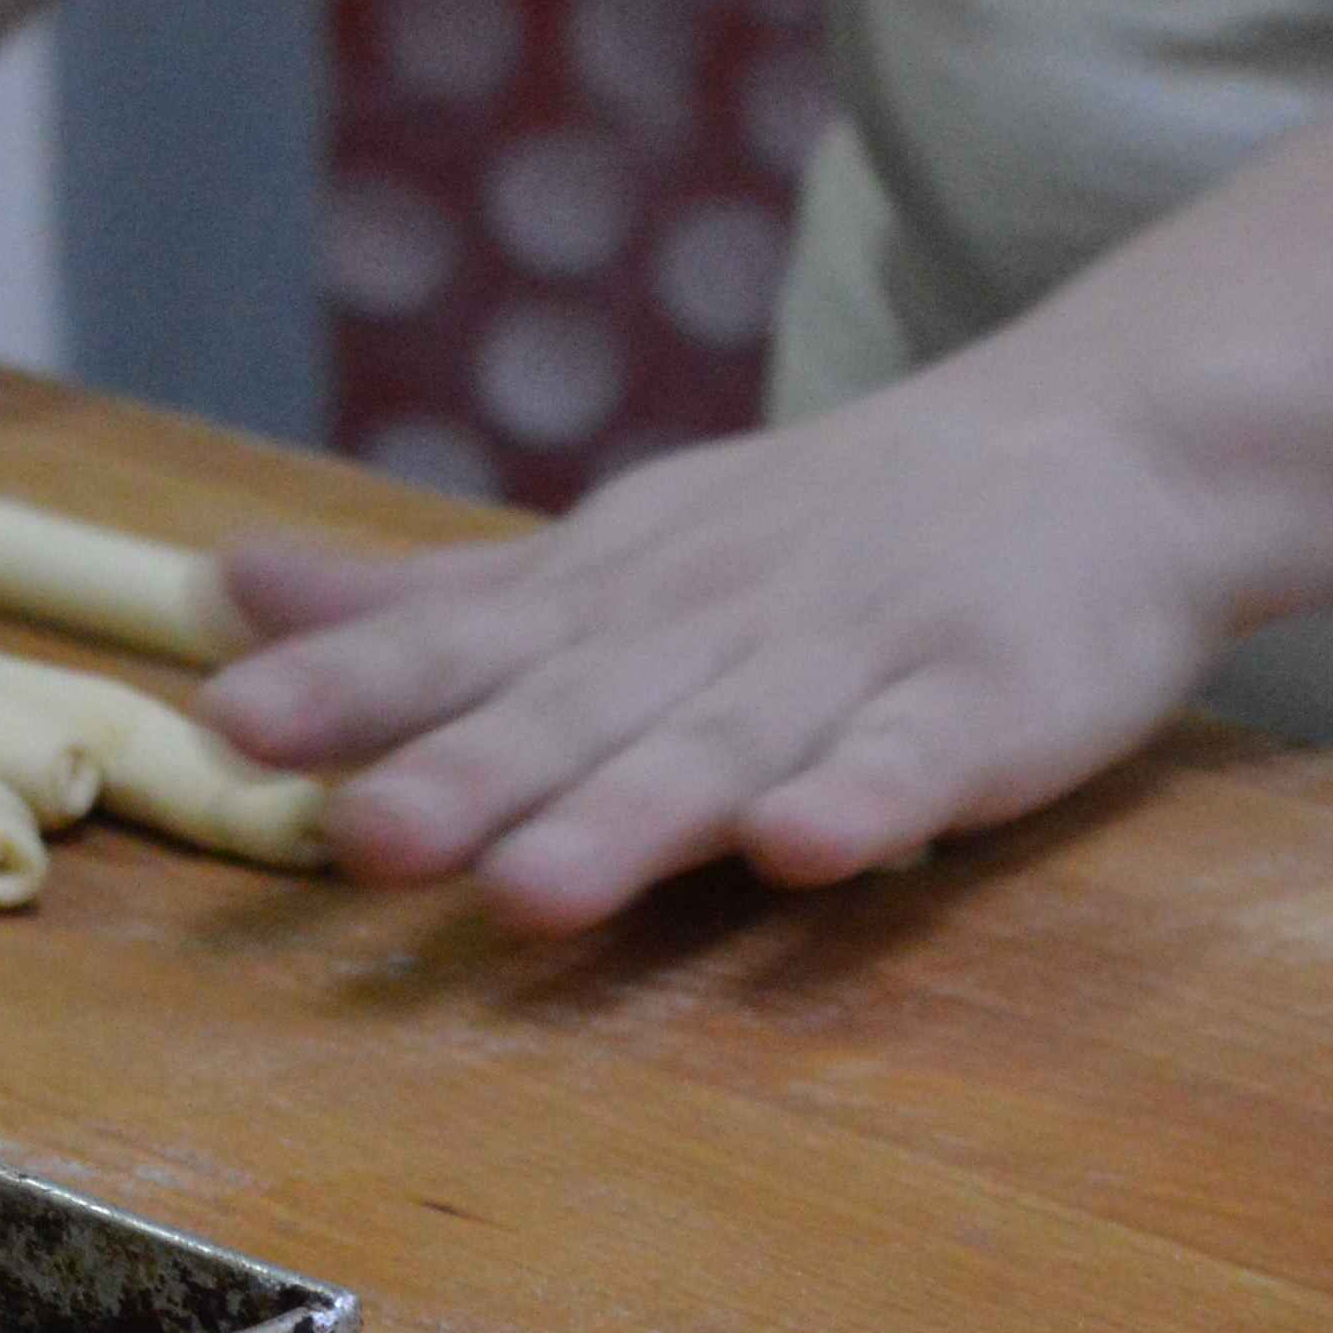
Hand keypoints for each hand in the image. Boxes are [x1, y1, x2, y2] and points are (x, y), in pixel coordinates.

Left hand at [197, 348, 1262, 932]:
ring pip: (724, 746)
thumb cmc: (824, 529)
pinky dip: (862, 799)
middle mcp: (712, 623)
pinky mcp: (985, 702)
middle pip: (576, 710)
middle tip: (356, 835)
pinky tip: (798, 851)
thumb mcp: (613, 553)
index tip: (232, 725)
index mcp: (615, 597)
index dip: (350, 690)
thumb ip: (433, 604)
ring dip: (630, 817)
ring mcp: (852, 659)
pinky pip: (915, 759)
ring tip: (530, 893)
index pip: (463, 645)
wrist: (1103, 439)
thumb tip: (229, 594)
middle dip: (466, 774)